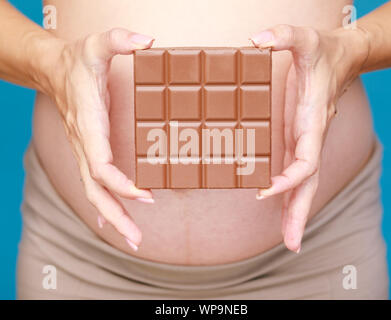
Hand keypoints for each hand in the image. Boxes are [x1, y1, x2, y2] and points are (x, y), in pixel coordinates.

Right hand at [48, 28, 154, 250]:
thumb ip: (119, 40)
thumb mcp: (97, 44)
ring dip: (113, 218)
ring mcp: (84, 152)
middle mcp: (84, 146)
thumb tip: (147, 41)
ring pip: (94, 193)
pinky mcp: (87, 153)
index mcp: (88, 126)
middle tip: (137, 240)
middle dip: (116, 215)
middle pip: (96, 190)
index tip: (146, 195)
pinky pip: (93, 186)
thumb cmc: (76, 62)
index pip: (101, 165)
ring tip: (133, 239)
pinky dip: (103, 207)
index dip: (120, 183)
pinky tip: (113, 223)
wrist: (52, 70)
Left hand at [251, 25, 368, 252]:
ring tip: (290, 241)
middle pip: (309, 185)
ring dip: (296, 213)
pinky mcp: (299, 141)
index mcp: (313, 123)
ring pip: (304, 186)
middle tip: (292, 245)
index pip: (306, 161)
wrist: (341, 58)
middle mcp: (311, 139)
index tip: (267, 191)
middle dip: (301, 214)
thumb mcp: (304, 38)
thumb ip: (284, 36)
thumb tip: (257, 40)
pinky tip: (283, 211)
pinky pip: (296, 175)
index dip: (290, 178)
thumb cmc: (323, 52)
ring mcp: (306, 143)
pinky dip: (291, 195)